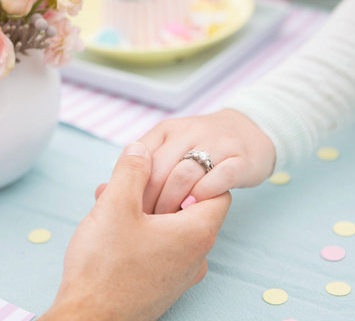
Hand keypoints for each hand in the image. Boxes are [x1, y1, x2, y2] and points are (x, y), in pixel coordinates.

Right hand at [40, 142, 230, 320]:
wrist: (89, 319)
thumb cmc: (105, 267)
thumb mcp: (116, 206)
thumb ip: (132, 171)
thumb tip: (141, 149)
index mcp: (196, 234)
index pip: (216, 191)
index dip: (192, 174)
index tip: (164, 170)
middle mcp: (196, 256)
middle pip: (189, 209)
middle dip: (157, 190)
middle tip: (126, 185)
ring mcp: (180, 275)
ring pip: (170, 229)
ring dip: (143, 211)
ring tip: (109, 202)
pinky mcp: (162, 286)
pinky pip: (159, 250)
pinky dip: (140, 233)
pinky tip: (109, 227)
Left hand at [138, 109, 274, 213]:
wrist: (250, 131)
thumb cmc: (199, 150)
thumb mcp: (169, 148)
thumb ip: (141, 168)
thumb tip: (104, 193)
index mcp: (165, 131)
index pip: (138, 158)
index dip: (128, 189)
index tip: (126, 212)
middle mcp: (189, 132)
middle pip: (159, 169)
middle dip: (148, 201)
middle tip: (144, 224)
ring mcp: (216, 143)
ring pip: (185, 173)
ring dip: (172, 202)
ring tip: (167, 222)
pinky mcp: (240, 159)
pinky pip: (219, 178)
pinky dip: (203, 196)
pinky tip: (194, 210)